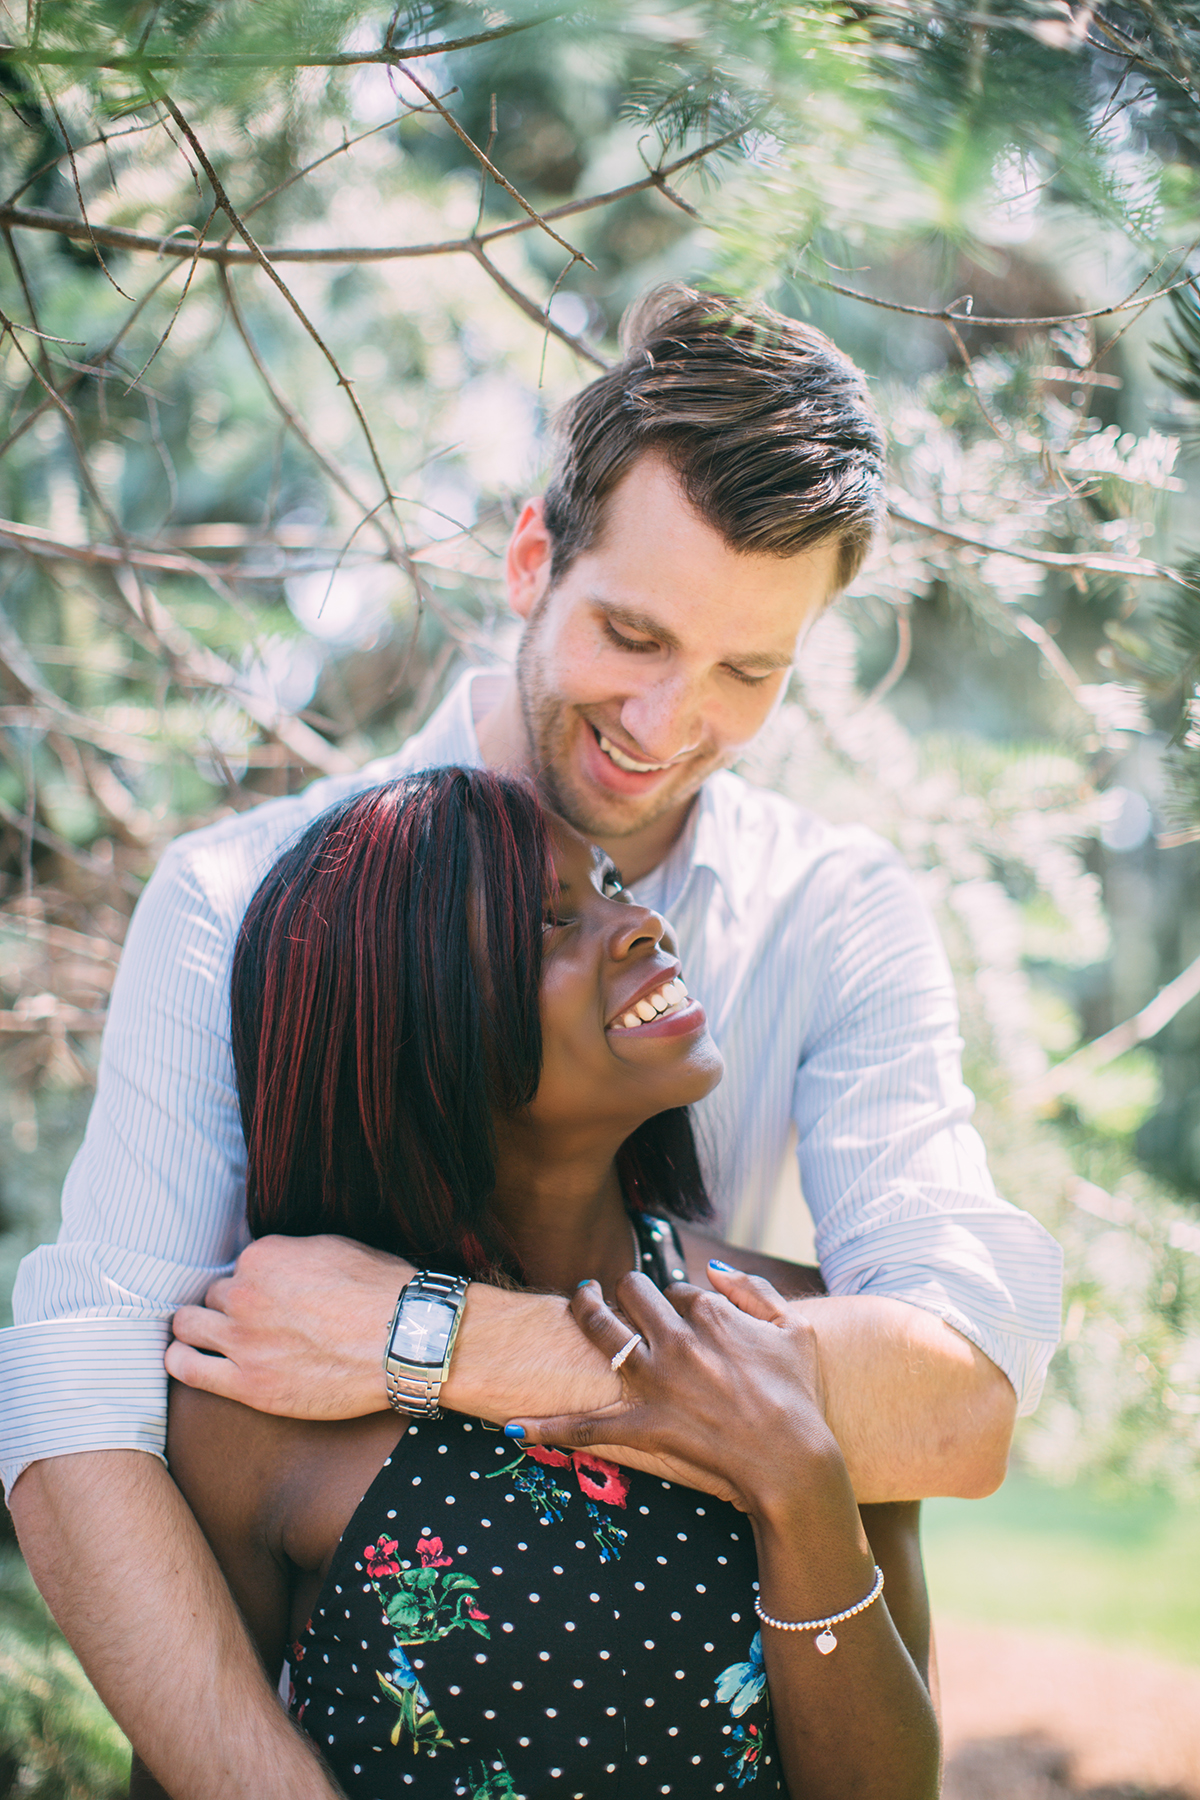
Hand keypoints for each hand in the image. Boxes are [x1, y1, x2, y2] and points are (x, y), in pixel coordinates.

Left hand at [166, 1233, 407, 1417]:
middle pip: (213, 1296)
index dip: (253, 1283)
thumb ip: (292, 1254)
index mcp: (264, 1257)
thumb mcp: (334, 1248)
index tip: (267, 1296)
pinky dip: (180, 1359)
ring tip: (202, 1336)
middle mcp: (244, 1294)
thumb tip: (278, 1263)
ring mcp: (242, 1341)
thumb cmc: (380, 1293)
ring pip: (188, 1326)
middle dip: (227, 1306)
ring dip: (195, 1328)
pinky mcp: (248, 1384)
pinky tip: (184, 1357)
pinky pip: (188, 1369)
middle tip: (247, 1320)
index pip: (238, 1267)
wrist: (403, 1342)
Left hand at [506, 1263, 840, 1520]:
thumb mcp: (793, 1329)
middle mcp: (675, 1338)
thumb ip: (753, 1289)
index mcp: (710, 1314)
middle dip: (626, 1290)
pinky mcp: (642, 1423)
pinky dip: (549, 1427)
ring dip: (584, 1310)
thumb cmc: (799, 1395)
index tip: (683, 1317)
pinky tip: (515, 1427)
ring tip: (578, 1299)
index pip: (676, 1288)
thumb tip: (711, 1267)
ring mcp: (655, 1381)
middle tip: (621, 1295)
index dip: (676, 1300)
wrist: (792, 1459)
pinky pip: (587, 1425)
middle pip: (633, 1293)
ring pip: (602, 1330)